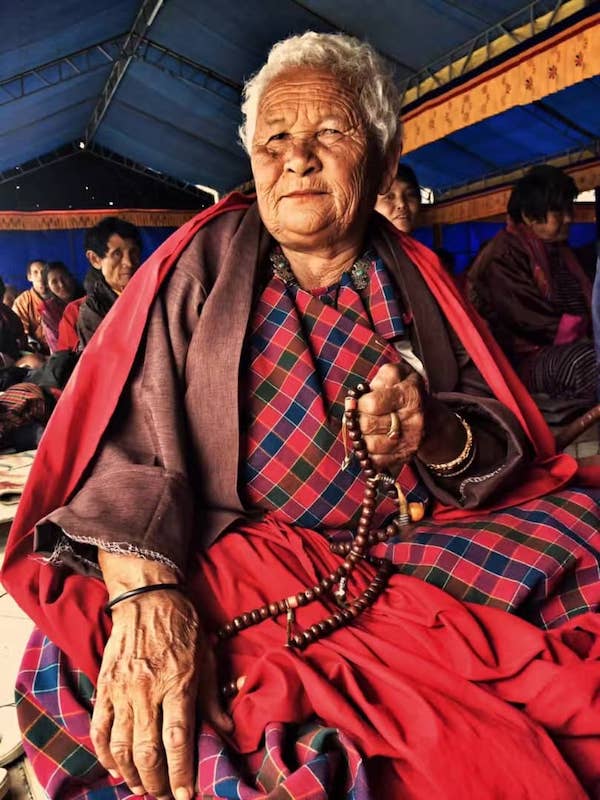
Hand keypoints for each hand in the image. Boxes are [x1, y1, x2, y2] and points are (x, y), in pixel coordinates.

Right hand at [91, 555, 232, 799]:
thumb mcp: (206, 658)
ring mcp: (123, 690)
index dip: (181, 774)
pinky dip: (105, 754)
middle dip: (156, 783)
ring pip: (121, 746)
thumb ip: (212, 698)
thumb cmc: (183, 626)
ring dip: (131, 774)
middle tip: (164, 796)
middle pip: (147, 752)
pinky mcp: (105, 686)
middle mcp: (148, 691)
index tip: (185, 795)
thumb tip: (226, 730)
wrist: (148, 598)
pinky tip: (115, 767)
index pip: (178, 741)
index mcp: (178, 684)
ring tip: (141, 787)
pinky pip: (100, 728)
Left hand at [357, 363, 469, 472]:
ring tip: (367, 429)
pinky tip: (373, 442)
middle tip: (362, 416)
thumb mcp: (397, 374)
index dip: (360, 403)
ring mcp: (411, 440)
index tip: (362, 402)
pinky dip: (369, 454)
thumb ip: (376, 381)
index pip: (372, 404)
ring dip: (361, 438)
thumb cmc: (405, 391)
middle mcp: (413, 419)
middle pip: (368, 425)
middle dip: (358, 420)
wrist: (431, 417)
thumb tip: (354, 401)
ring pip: (370, 445)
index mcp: (409, 394)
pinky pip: (377, 461)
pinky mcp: (406, 455)